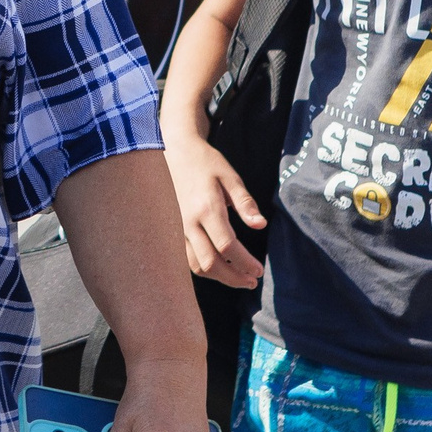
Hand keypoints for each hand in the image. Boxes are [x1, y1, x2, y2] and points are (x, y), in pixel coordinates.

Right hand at [164, 132, 264, 287]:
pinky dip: (203, 268)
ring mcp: (176, 227)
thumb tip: (260, 225)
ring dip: (219, 277)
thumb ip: (245, 202)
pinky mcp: (171, 229)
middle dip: (234, 277)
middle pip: (211, 263)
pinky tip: (218, 268)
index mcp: (207, 208)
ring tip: (238, 279)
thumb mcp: (230, 176)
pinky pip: (185, 258)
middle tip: (252, 281)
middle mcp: (188, 222)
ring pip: (196, 265)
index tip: (259, 271)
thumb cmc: (205, 162)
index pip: (227, 246)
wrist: (173, 150)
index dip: (245, 263)